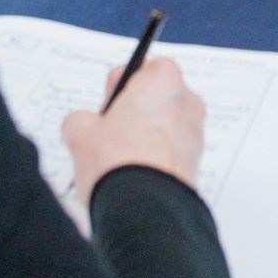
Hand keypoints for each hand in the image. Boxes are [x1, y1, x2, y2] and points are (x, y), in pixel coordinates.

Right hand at [61, 57, 204, 197]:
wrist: (144, 208)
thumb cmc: (116, 160)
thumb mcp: (80, 132)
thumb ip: (81, 119)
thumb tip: (83, 125)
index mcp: (162, 79)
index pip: (137, 69)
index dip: (116, 91)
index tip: (106, 111)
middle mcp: (187, 100)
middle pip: (153, 99)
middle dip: (132, 114)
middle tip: (108, 137)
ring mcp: (195, 131)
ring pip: (162, 126)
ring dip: (143, 137)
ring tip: (119, 160)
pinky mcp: (197, 160)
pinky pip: (170, 150)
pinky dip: (155, 157)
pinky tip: (134, 173)